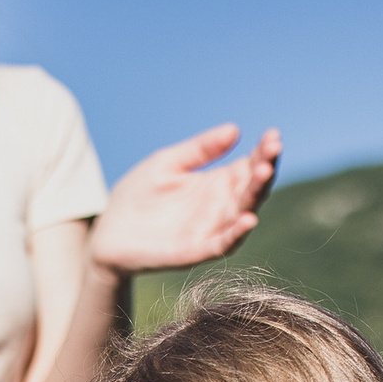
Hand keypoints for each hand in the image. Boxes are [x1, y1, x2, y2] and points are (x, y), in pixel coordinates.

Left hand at [89, 125, 282, 276]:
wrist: (109, 233)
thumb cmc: (137, 195)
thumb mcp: (168, 163)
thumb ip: (199, 149)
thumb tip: (235, 130)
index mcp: (217, 183)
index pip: (249, 166)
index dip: (263, 152)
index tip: (273, 135)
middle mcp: (220, 207)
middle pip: (252, 188)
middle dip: (265, 168)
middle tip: (273, 150)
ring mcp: (211, 230)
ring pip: (242, 213)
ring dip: (255, 195)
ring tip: (263, 173)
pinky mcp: (196, 251)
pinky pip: (222, 244)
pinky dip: (236, 234)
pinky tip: (248, 219)